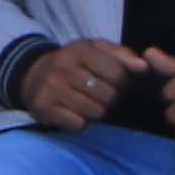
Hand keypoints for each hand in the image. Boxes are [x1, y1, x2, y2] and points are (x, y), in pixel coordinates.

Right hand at [14, 39, 141, 130]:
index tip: (111, 83)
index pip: (118, 75)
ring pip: (96, 112)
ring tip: (85, 102)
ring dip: (95, 112)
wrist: (32, 74)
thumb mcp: (96, 50)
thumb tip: (143, 67)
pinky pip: (78, 124)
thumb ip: (122, 55)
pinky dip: (79, 122)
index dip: (121, 83)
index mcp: (81, 50)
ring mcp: (52, 88)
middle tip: (97, 95)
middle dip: (109, 99)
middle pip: (109, 96)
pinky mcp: (44, 107)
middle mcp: (64, 67)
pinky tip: (72, 112)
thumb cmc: (73, 63)